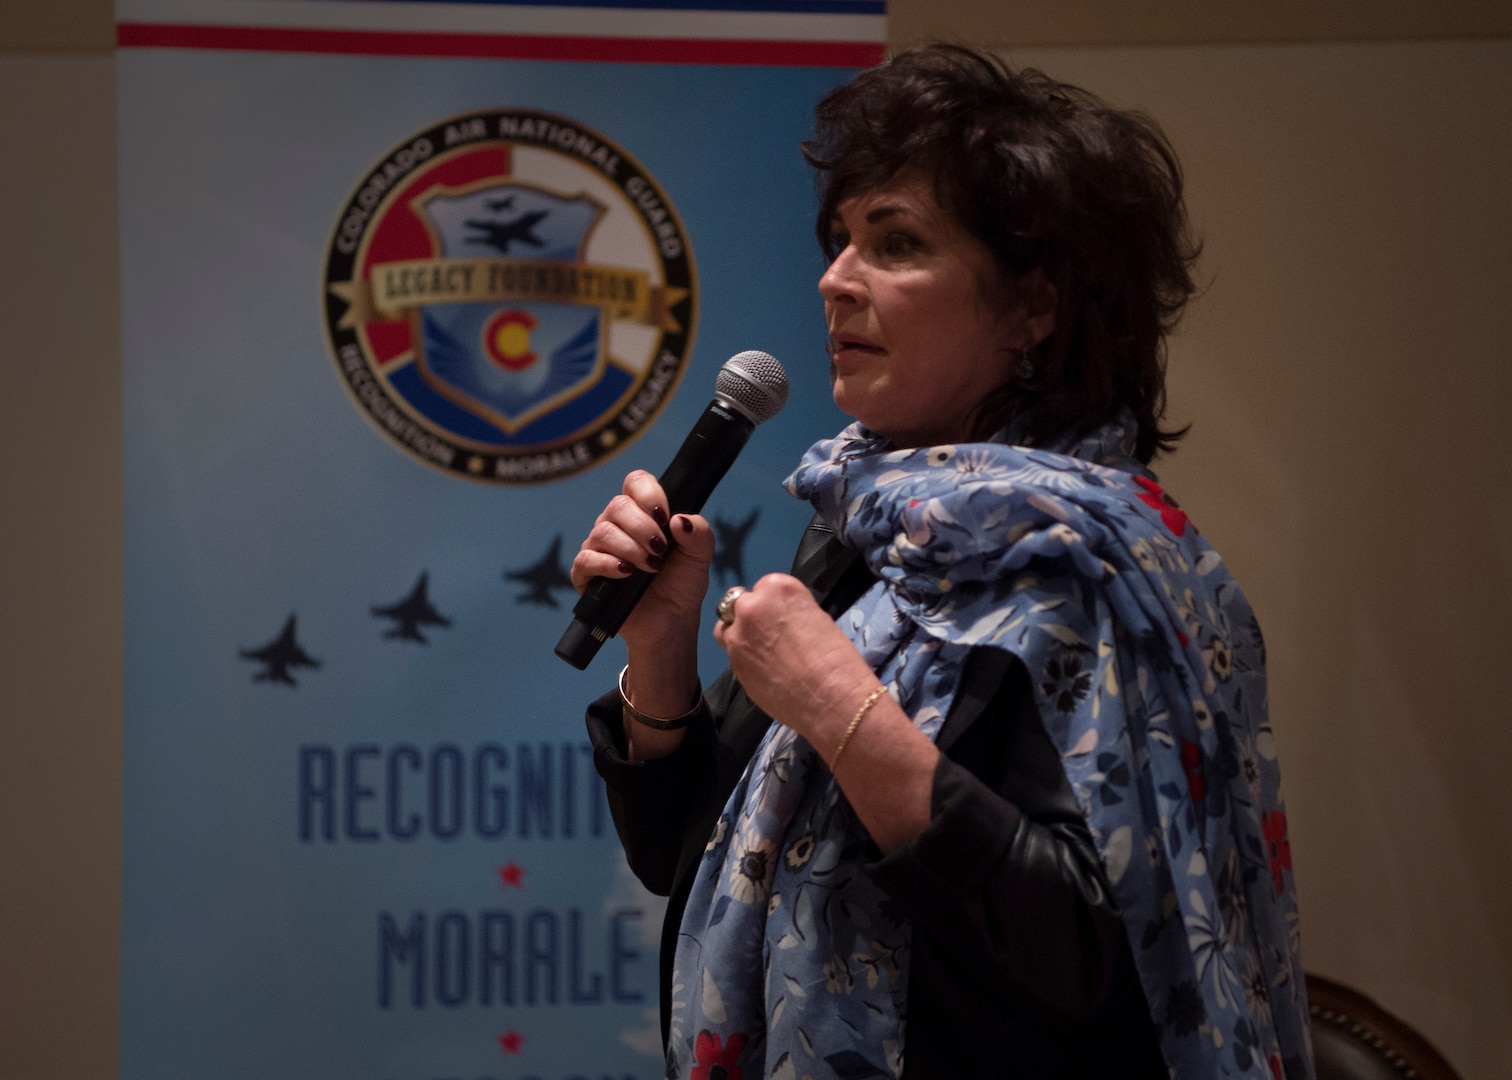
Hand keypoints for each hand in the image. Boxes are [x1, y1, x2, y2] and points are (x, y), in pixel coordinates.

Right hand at [570, 470, 714, 651]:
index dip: (648, 493)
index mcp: (643, 513)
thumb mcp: (700, 557)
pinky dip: (608, 564)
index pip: (636, 482)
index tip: (665, 516)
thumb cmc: (682, 585)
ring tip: (650, 567)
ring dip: (631, 549)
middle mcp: (617, 525)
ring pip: (603, 530)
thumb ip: (699, 533)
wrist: (671, 622)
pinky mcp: (586, 574)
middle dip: (643, 527)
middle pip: (618, 505)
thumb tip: (678, 519)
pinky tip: (626, 573)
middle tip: (661, 550)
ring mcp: (599, 547)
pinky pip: (586, 558)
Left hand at [711, 573, 876, 744]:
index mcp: (777, 587)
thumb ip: (790, 612)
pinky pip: (733, 655)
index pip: (765, 587)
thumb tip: (781, 621)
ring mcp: (737, 636)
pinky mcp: (733, 664)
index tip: (786, 620)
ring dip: (741, 637)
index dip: (774, 605)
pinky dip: (745, 660)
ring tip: (764, 655)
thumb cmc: (836, 657)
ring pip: (727, 629)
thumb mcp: (816, 617)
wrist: (832, 698)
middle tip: (771, 637)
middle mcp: (751, 606)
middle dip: (752, 617)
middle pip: (739, 603)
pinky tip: (765, 674)